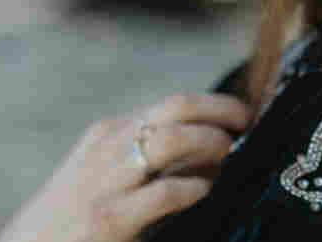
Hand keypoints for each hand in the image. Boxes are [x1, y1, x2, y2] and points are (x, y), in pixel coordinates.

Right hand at [0, 92, 252, 241]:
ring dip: (212, 144)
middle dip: (222, 110)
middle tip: (249, 125)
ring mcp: (107, 182)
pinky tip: (206, 191)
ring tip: (231, 156)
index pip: (174, 102)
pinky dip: (196, 187)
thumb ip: (147, 155)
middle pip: (178, 106)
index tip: (244, 115)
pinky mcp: (109, 219)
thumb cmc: (72, 215)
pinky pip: (166, 192)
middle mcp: (109, 146)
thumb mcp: (104, 172)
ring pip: (173, 140)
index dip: (217, 105)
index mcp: (110, 132)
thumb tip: (211, 147)